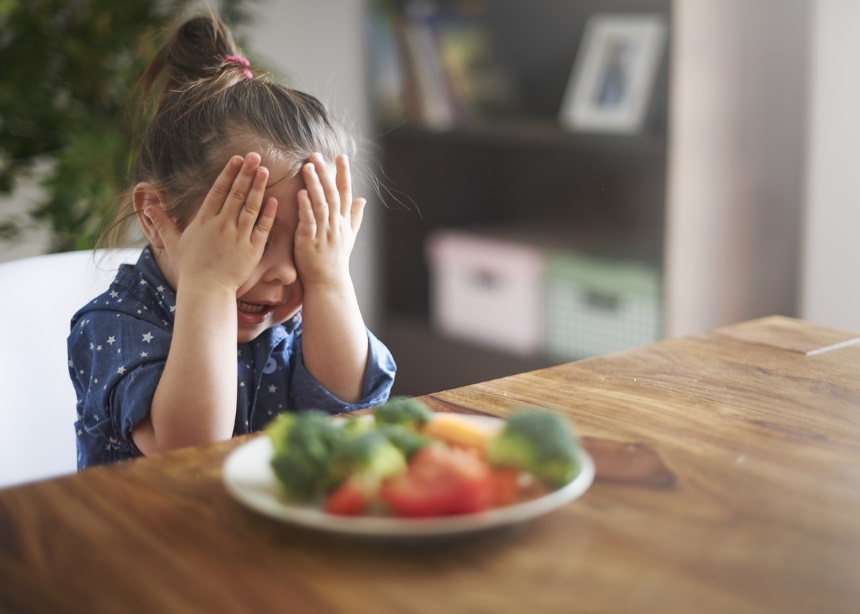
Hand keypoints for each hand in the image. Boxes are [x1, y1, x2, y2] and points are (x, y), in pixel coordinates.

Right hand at [144, 153, 277, 294]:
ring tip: (265, 171)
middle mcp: (222, 225)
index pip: (218, 191)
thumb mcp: (174, 243)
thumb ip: (163, 223)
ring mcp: (238, 236)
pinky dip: (268, 213)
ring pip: (250, 207)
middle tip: (255, 156)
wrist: (206, 290)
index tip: (237, 159)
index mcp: (204, 220)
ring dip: (258, 187)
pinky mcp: (252, 249)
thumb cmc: (191, 268)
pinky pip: (262, 227)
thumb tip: (147, 207)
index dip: (229, 173)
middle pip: (236, 194)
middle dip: (246, 173)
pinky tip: (274, 199)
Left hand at [294, 153, 365, 289]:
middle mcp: (336, 225)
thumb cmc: (336, 260)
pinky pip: (309, 221)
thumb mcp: (349, 237)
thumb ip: (354, 217)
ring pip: (320, 204)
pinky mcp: (309, 242)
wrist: (328, 283)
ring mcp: (324, 233)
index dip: (343, 174)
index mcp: (344, 222)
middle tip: (317, 155)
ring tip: (307, 167)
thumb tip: (363, 199)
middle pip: (332, 194)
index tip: (341, 156)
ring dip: (314, 185)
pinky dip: (305, 207)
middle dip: (325, 174)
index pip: (346, 193)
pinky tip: (300, 193)